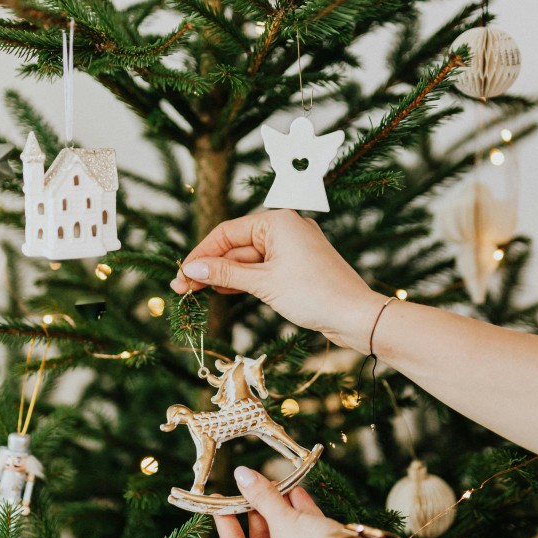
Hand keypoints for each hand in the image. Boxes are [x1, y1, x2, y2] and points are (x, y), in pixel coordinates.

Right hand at [170, 210, 385, 351]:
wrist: (356, 316)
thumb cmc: (314, 294)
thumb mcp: (263, 283)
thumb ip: (225, 274)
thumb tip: (191, 269)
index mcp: (278, 221)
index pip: (227, 232)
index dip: (201, 254)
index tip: (181, 275)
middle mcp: (286, 228)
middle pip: (236, 245)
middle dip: (209, 268)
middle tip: (182, 289)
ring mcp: (293, 248)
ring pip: (248, 259)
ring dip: (224, 276)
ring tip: (196, 294)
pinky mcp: (298, 267)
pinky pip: (263, 269)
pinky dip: (244, 280)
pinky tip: (223, 292)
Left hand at [214, 466, 342, 537]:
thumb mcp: (284, 520)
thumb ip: (262, 496)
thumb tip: (242, 474)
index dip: (226, 521)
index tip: (221, 500)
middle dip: (261, 511)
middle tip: (257, 487)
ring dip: (282, 510)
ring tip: (278, 485)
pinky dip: (301, 517)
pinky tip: (298, 493)